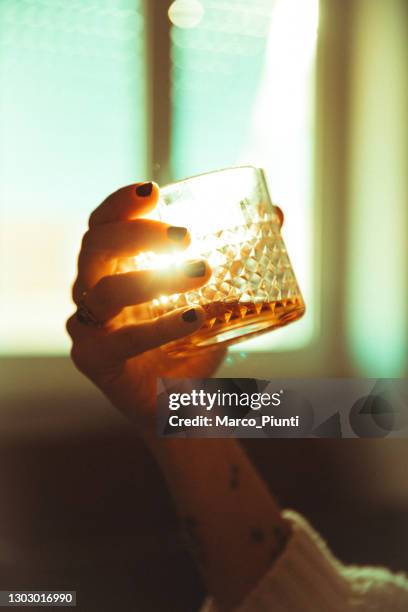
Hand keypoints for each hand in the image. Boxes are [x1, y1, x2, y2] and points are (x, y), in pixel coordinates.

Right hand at [66, 181, 224, 437]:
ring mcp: (88, 328)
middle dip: (137, 234)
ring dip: (153, 278)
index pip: (102, 226)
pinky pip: (123, 339)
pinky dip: (160, 327)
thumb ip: (241, 255)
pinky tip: (195, 318)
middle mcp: (92, 293)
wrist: (182, 404)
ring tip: (203, 272)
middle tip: (186, 236)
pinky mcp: (95, 360)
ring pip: (105, 291)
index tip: (155, 191)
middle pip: (95, 248)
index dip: (120, 204)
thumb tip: (277, 213)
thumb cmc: (192, 343)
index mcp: (112, 269)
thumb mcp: (217, 293)